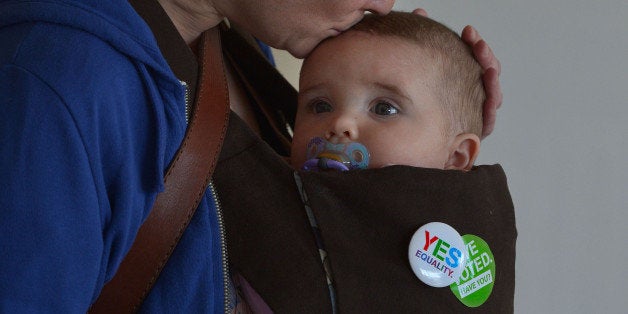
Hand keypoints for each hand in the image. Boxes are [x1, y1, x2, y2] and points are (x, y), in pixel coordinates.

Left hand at [412, 9, 501, 138]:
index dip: (475, 46)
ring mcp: (472, 114)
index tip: (468, 31)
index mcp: (458, 84)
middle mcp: (468, 98)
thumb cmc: (412, 110)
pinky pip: (486, 120)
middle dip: (484, 57)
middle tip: (476, 44)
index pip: (474, 61)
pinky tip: (488, 98)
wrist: (407, 147)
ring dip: (491, 78)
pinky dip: (490, 106)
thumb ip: (420, 44)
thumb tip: (420, 12)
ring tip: (486, 67)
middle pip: (486, 74)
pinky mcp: (472, 133)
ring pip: (490, 95)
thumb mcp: (415, 71)